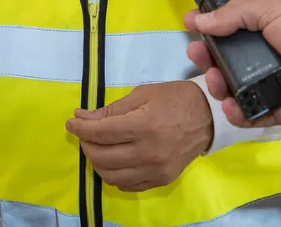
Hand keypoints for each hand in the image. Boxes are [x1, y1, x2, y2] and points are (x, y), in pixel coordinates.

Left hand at [64, 81, 212, 191]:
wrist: (209, 117)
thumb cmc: (175, 99)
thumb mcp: (142, 95)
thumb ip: (111, 110)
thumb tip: (82, 117)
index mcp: (144, 125)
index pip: (100, 133)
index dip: (80, 128)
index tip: (71, 122)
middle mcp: (149, 152)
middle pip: (102, 156)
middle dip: (86, 144)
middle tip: (85, 133)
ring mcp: (156, 169)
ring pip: (111, 175)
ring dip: (97, 161)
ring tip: (98, 147)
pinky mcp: (162, 180)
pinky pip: (127, 185)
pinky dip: (114, 175)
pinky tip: (114, 160)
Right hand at [186, 0, 280, 130]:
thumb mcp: (274, 9)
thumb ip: (235, 13)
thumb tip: (198, 19)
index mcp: (275, 29)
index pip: (236, 28)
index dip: (213, 26)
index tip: (191, 24)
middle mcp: (274, 56)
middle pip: (231, 59)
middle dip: (209, 56)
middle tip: (196, 53)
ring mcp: (276, 85)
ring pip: (237, 87)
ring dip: (219, 83)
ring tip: (213, 79)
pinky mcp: (280, 112)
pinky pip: (251, 114)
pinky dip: (237, 111)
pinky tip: (228, 103)